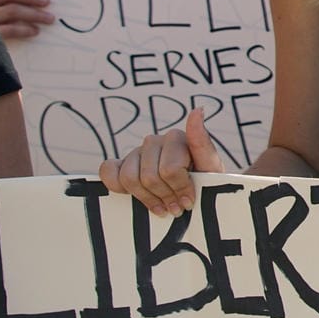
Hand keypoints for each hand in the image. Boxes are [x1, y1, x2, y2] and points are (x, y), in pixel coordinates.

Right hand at [99, 107, 223, 215]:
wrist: (197, 197)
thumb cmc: (204, 183)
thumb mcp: (211, 167)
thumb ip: (202, 142)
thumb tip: (198, 110)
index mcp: (176, 138)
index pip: (169, 169)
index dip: (179, 188)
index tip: (188, 201)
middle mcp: (154, 141)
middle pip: (149, 177)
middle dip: (165, 197)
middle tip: (177, 208)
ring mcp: (136, 152)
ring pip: (129, 178)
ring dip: (147, 199)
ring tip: (163, 207)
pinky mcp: (121, 164)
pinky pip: (107, 171)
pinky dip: (118, 187)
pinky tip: (135, 197)